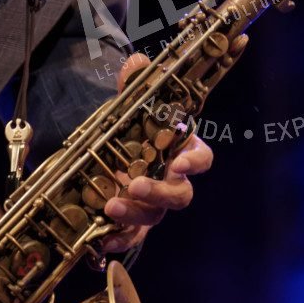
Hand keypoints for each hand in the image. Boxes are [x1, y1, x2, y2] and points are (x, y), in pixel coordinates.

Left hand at [102, 54, 213, 252]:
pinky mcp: (132, 223)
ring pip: (153, 216)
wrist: (110, 156)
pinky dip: (118, 240)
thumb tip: (136, 62)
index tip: (182, 162)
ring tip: (110, 205)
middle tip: (137, 185)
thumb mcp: (130, 106)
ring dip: (134, 213)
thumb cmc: (132, 132)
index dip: (196, 161)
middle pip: (180, 195)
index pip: (202, 158)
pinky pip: (130, 237)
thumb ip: (135, 85)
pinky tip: (101, 240)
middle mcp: (171, 181)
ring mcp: (152, 205)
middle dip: (161, 192)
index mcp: (180, 151)